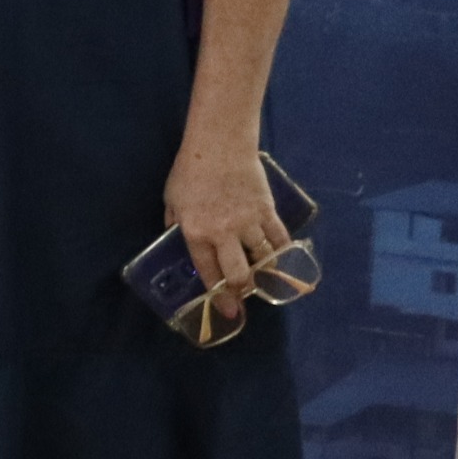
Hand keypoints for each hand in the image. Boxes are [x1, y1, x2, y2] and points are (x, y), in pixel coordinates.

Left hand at [163, 137, 290, 332]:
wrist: (219, 146)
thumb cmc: (190, 172)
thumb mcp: (171, 200)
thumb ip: (175, 223)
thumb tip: (175, 238)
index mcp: (196, 233)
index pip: (209, 273)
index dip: (220, 296)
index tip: (229, 312)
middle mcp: (224, 234)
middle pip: (239, 273)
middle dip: (243, 291)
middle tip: (245, 296)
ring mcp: (248, 223)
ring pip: (263, 259)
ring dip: (265, 274)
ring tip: (265, 280)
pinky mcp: (267, 210)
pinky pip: (280, 238)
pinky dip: (285, 252)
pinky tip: (286, 261)